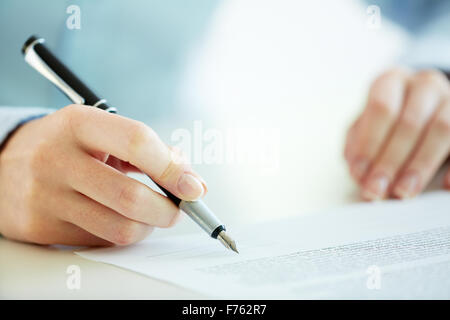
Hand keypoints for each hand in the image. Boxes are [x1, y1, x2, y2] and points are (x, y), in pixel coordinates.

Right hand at [0, 105, 206, 245]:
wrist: (3, 163)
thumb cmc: (67, 145)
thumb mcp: (101, 131)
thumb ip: (150, 151)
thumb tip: (192, 182)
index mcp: (78, 123)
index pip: (137, 142)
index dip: (172, 168)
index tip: (194, 187)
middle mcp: (56, 158)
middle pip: (130, 197)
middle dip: (168, 210)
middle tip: (177, 210)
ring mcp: (44, 196)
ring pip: (119, 228)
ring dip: (148, 227)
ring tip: (150, 216)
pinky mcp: (39, 227)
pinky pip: (99, 242)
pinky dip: (120, 234)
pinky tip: (117, 220)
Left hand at [345, 68, 449, 199]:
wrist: (422, 101)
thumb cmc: (387, 118)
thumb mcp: (366, 125)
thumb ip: (358, 146)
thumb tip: (359, 174)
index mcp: (391, 81)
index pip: (381, 108)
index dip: (370, 144)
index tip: (359, 174)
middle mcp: (424, 84)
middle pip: (409, 122)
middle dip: (390, 162)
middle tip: (377, 190)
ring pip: (441, 129)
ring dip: (420, 166)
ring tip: (403, 192)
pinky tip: (445, 186)